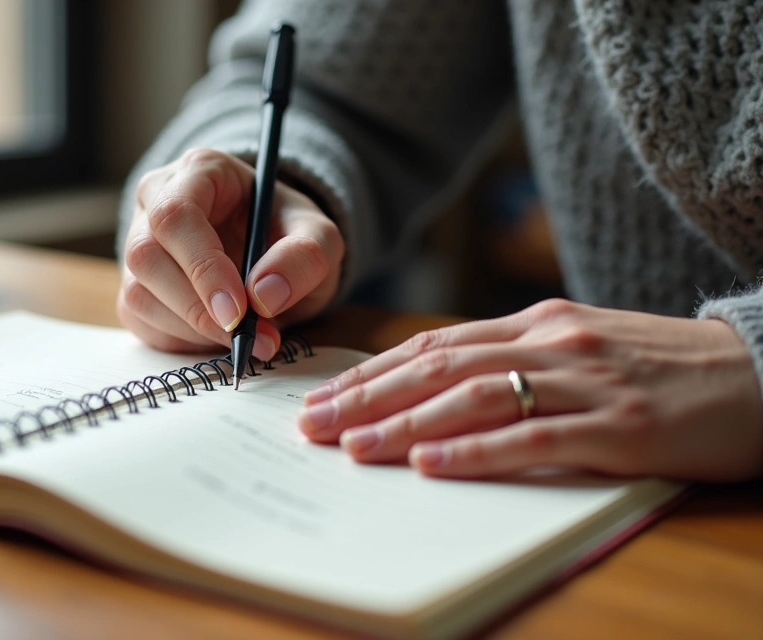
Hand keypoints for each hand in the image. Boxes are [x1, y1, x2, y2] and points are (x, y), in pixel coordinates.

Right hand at [118, 148, 342, 360]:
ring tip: (243, 335)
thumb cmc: (288, 232)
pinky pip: (141, 320)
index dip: (202, 266)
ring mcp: (137, 243)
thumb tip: (264, 295)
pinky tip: (217, 333)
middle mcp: (155, 200)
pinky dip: (182, 339)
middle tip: (246, 337)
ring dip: (192, 328)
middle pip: (146, 255)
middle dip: (196, 307)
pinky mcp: (134, 284)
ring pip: (138, 293)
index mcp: (199, 171)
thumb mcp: (319, 236)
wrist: (273, 252)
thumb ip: (305, 256)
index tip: (238, 311)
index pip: (176, 214)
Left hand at [298, 299, 762, 481]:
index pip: (434, 345)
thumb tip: (435, 388)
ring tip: (352, 447)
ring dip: (405, 423)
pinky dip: (475, 450)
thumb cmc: (661, 367)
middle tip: (312, 425)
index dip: (372, 372)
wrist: (761, 371)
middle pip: (439, 367)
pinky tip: (430, 462)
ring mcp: (586, 382)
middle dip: (368, 397)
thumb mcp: (580, 348)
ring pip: (475, 397)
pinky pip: (533, 437)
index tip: (322, 397)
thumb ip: (514, 361)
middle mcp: (552, 342)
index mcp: (537, 323)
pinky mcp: (620, 427)